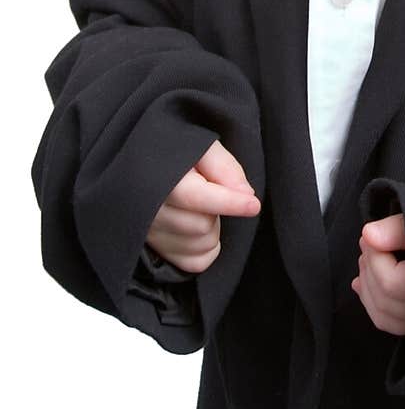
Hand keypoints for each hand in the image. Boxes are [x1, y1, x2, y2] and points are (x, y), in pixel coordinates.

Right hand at [145, 139, 260, 273]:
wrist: (147, 166)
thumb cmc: (176, 153)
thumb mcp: (200, 146)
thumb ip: (222, 165)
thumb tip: (246, 194)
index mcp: (156, 177)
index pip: (194, 197)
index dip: (228, 202)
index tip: (253, 205)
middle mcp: (147, 210)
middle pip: (201, 225)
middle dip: (216, 211)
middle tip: (210, 192)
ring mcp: (148, 234)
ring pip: (200, 245)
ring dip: (211, 229)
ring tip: (199, 208)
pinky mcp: (155, 251)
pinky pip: (195, 262)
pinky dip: (205, 248)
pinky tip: (197, 228)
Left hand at [351, 214, 404, 334]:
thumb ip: (398, 229)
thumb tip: (368, 236)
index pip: (392, 284)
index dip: (375, 257)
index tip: (372, 236)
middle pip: (386, 300)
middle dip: (369, 268)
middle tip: (368, 242)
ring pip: (385, 316)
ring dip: (368, 286)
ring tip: (369, 259)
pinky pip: (392, 324)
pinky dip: (373, 304)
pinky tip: (363, 285)